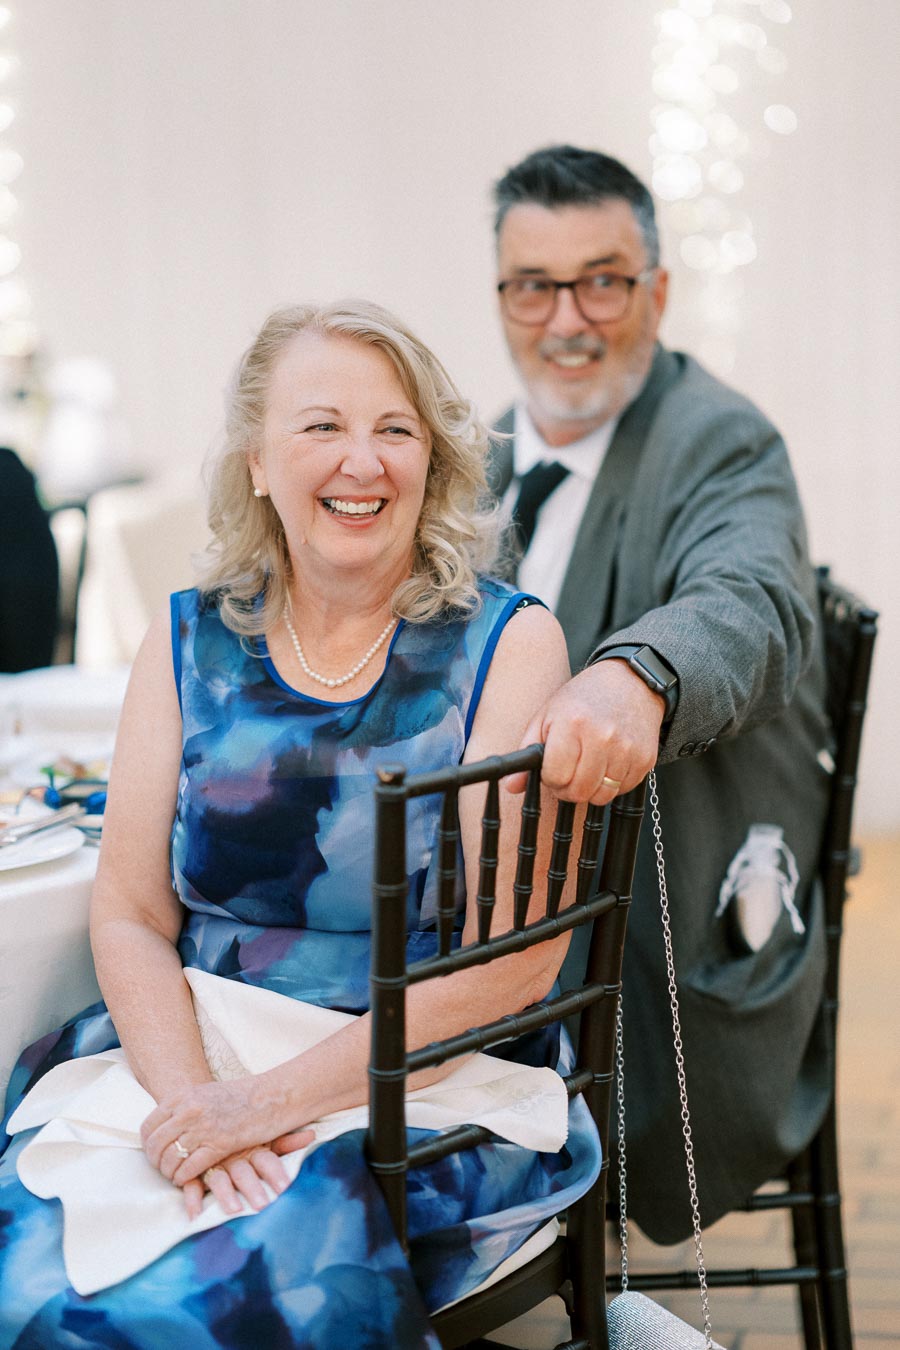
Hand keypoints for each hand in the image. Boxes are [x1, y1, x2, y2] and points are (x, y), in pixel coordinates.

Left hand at [141, 1077, 311, 1188]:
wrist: (271, 1095)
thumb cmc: (241, 1096)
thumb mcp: (206, 1094)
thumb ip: (185, 1107)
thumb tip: (166, 1125)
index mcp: (183, 1096)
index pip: (149, 1126)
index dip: (148, 1145)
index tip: (155, 1154)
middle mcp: (189, 1110)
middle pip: (156, 1145)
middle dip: (156, 1162)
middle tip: (164, 1169)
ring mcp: (203, 1127)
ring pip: (171, 1159)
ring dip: (170, 1173)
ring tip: (176, 1176)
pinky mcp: (219, 1144)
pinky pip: (189, 1168)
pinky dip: (184, 1178)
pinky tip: (188, 1180)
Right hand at [181, 1144, 305, 1219]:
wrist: (202, 1116)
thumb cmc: (239, 1132)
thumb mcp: (262, 1135)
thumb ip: (286, 1140)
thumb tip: (312, 1135)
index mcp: (252, 1148)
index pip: (266, 1160)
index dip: (276, 1172)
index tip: (286, 1187)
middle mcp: (233, 1156)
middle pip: (244, 1172)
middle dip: (253, 1187)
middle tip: (263, 1205)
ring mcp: (212, 1164)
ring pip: (219, 1178)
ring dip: (226, 1194)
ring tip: (235, 1210)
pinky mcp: (193, 1172)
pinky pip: (190, 1185)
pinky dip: (192, 1199)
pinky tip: (195, 1214)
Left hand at [505, 661, 664, 803]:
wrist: (631, 682)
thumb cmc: (583, 699)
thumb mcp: (547, 715)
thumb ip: (526, 751)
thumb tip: (511, 787)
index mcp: (572, 724)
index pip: (555, 776)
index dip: (549, 778)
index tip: (552, 769)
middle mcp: (602, 737)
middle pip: (578, 791)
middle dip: (568, 789)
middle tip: (568, 773)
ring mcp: (627, 749)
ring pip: (601, 796)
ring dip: (591, 788)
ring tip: (588, 767)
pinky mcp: (645, 759)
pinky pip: (622, 790)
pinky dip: (612, 784)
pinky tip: (608, 763)